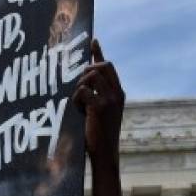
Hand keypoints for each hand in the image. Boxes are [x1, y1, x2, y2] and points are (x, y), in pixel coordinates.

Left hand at [72, 39, 123, 165]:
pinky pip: (82, 91)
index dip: (98, 53)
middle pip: (100, 66)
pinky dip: (76, 99)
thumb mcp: (101, 113)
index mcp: (119, 94)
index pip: (109, 66)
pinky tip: (80, 111)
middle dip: (85, 72)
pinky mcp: (100, 106)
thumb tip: (84, 85)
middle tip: (79, 88)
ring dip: (79, 87)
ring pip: (90, 76)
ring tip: (80, 104)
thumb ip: (97, 97)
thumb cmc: (99, 136)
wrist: (105, 154)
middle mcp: (117, 93)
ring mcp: (110, 99)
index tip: (93, 41)